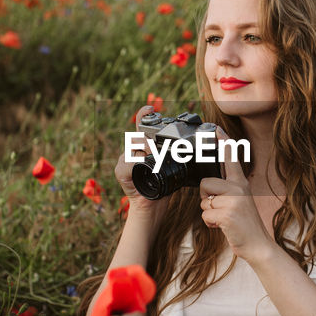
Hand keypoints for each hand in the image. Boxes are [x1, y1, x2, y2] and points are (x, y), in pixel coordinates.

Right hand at [115, 105, 169, 219]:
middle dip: (148, 139)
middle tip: (157, 149)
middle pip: (138, 136)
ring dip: (144, 151)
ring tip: (154, 159)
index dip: (144, 115)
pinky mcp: (121, 172)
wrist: (152, 208)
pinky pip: (126, 163)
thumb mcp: (174, 169)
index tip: (150, 108)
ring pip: (132, 148)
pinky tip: (141, 166)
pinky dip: (135, 164)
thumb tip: (194, 148)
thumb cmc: (163, 188)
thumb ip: (176, 157)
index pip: (142, 128)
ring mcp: (125, 160)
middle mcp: (133, 151)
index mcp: (145, 148)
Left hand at [198, 127, 275, 265]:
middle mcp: (238, 188)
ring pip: (204, 201)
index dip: (224, 143)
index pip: (231, 158)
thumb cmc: (245, 224)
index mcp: (241, 183)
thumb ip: (227, 189)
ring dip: (209, 213)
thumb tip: (209, 184)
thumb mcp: (240, 201)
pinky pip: (205, 214)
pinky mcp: (228, 214)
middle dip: (206, 198)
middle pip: (206, 183)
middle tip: (220, 208)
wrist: (258, 244)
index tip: (217, 130)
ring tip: (224, 218)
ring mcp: (234, 200)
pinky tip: (223, 226)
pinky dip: (210, 223)